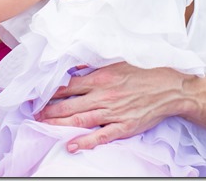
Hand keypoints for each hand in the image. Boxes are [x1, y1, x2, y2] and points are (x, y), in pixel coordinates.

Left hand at [36, 63, 188, 151]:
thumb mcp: (118, 61)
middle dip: (49, 110)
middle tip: (34, 114)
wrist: (171, 88)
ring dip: (59, 124)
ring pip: (80, 120)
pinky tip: (71, 145)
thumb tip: (77, 67)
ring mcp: (113, 113)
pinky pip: (101, 136)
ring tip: (43, 126)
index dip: (51, 91)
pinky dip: (85, 142)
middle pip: (69, 104)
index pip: (69, 85)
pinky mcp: (124, 127)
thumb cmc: (146, 71)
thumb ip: (96, 66)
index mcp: (101, 78)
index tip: (38, 94)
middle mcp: (104, 96)